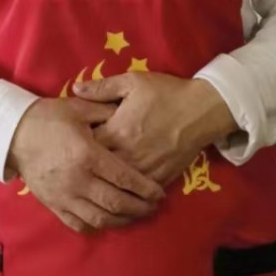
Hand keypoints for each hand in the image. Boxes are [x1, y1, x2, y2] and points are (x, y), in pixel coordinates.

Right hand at [5, 97, 166, 234]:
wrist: (13, 134)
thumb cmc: (48, 118)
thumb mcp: (78, 108)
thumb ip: (106, 111)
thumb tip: (129, 114)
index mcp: (87, 155)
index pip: (124, 178)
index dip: (145, 188)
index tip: (159, 192)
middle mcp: (79, 180)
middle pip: (116, 203)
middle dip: (140, 208)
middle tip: (154, 207)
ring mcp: (65, 196)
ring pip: (100, 219)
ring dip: (123, 221)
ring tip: (136, 216)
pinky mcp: (54, 205)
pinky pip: (79, 224)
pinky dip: (97, 227)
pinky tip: (108, 222)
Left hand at [73, 72, 237, 188]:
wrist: (202, 110)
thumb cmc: (166, 93)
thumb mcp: (133, 82)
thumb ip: (101, 88)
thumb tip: (74, 89)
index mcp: (117, 131)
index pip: (87, 146)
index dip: (77, 146)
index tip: (73, 143)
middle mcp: (128, 155)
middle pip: (99, 170)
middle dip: (89, 168)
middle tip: (82, 165)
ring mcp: (144, 170)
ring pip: (118, 187)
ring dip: (106, 184)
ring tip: (96, 181)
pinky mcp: (160, 179)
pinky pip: (138, 193)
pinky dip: (128, 193)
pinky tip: (120, 192)